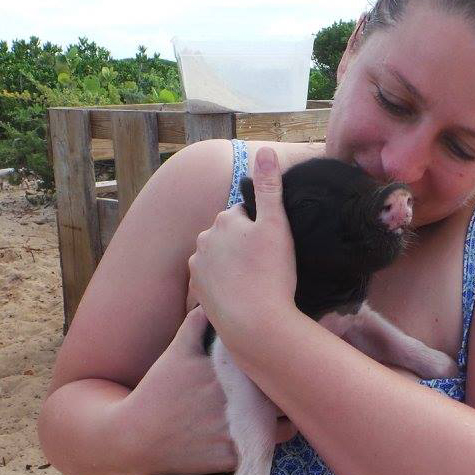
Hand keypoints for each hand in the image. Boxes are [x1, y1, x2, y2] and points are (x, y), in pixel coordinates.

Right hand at [120, 305, 295, 474]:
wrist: (135, 436)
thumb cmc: (157, 390)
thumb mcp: (176, 353)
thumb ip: (196, 325)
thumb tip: (210, 302)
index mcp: (229, 372)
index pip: (276, 365)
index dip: (287, 363)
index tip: (287, 363)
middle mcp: (236, 401)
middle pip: (285, 396)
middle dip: (290, 392)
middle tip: (288, 389)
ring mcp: (235, 431)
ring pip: (284, 427)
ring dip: (285, 421)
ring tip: (278, 415)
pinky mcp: (231, 457)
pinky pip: (265, 450)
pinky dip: (266, 443)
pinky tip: (261, 434)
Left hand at [188, 147, 298, 338]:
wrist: (256, 325)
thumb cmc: (272, 274)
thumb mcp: (277, 225)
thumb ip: (269, 186)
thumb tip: (264, 149)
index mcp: (223, 220)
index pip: (245, 213)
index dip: (263, 227)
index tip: (276, 246)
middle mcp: (204, 239)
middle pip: (231, 235)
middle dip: (246, 244)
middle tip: (270, 264)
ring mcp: (198, 267)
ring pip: (222, 257)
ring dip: (235, 264)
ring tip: (258, 281)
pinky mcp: (198, 292)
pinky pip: (215, 280)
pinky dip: (227, 284)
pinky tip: (244, 293)